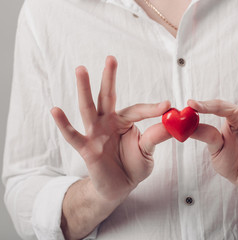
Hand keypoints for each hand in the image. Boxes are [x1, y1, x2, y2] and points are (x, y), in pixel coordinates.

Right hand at [51, 56, 170, 202]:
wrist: (120, 187)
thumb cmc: (133, 165)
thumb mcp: (148, 150)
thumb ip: (156, 136)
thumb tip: (172, 121)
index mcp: (124, 121)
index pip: (138, 110)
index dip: (152, 108)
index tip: (167, 105)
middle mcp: (108, 122)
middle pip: (107, 96)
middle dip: (109, 77)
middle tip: (111, 58)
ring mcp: (95, 133)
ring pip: (88, 108)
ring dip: (84, 89)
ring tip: (81, 69)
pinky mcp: (86, 148)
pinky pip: (73, 135)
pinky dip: (64, 124)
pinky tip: (56, 110)